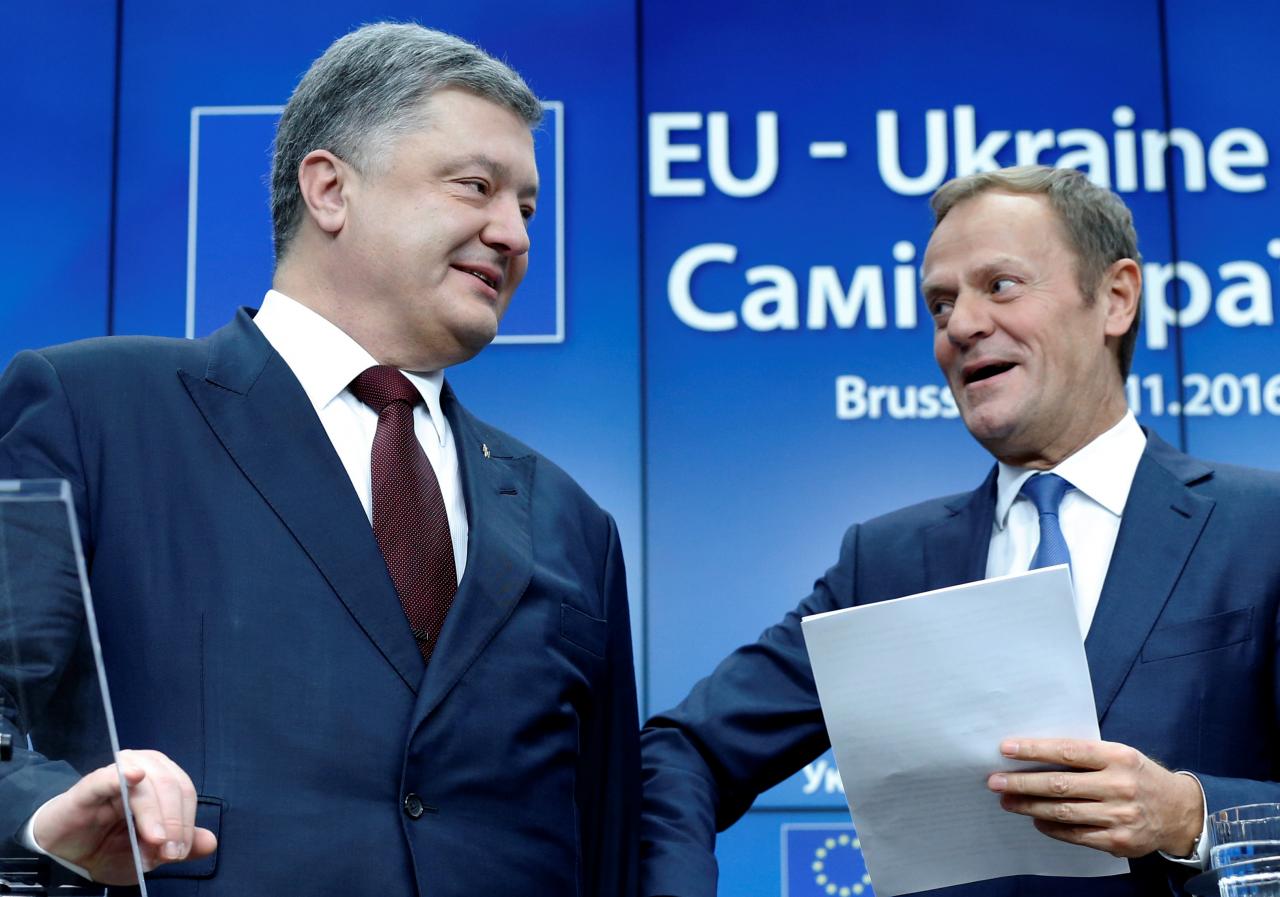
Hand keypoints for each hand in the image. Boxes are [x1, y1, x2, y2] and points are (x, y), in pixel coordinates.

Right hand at [32, 749, 217, 883]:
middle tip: (169, 851)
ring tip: (154, 840)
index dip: (186, 823)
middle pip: (170, 787)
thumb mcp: (151, 853)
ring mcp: (117, 774)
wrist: (67, 853)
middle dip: (173, 822)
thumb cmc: (111, 847)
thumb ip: (181, 846)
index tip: (179, 852)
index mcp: (163, 779)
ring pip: (146, 786)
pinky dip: (122, 776)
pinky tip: (134, 777)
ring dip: (154, 814)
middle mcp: (144, 768)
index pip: (185, 794)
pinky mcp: (90, 785)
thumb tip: (211, 843)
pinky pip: (108, 777)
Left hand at [987, 737, 1202, 858]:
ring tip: (1007, 801)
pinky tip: (1035, 820)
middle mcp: (1118, 786)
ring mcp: (1119, 816)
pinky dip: (1051, 827)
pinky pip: (1075, 835)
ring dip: (1029, 806)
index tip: (1006, 749)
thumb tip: (1036, 755)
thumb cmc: (1138, 776)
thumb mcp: (1120, 755)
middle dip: (1022, 783)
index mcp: (1117, 757)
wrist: (1180, 811)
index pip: (1068, 751)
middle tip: (995, 781)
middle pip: (1059, 785)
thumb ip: (1086, 755)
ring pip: (1063, 812)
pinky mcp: (1118, 840)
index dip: (1034, 750)